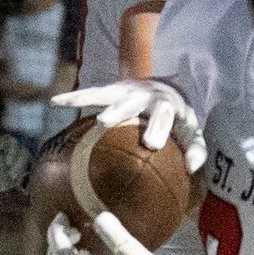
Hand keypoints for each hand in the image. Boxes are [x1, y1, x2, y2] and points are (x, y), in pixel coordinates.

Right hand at [52, 78, 205, 171]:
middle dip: (123, 112)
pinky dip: (75, 97)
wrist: (167, 87)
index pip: (168, 116)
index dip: (161, 127)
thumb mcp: (192, 133)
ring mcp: (130, 91)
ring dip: (101, 104)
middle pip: (135, 102)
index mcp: (170, 107)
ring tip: (87, 115)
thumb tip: (192, 167)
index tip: (153, 144)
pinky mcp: (114, 89)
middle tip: (108, 123)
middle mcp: (149, 95)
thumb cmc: (179, 120)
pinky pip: (93, 93)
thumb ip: (196, 149)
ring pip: (113, 96)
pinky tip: (56, 102)